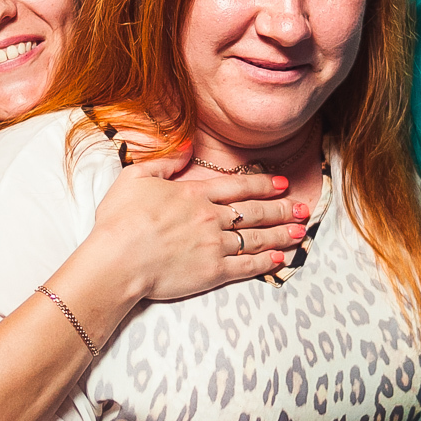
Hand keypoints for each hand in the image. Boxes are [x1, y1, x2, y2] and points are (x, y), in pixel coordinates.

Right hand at [88, 148, 307, 301]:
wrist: (118, 260)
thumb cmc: (120, 221)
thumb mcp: (135, 178)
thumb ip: (163, 161)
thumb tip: (185, 148)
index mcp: (194, 195)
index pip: (237, 187)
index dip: (263, 185)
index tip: (282, 184)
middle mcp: (210, 217)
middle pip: (254, 211)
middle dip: (282, 209)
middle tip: (303, 208)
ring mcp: (213, 245)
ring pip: (255, 238)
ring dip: (281, 234)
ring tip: (300, 232)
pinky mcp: (212, 272)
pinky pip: (246, 266)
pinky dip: (265, 263)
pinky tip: (279, 260)